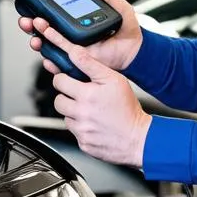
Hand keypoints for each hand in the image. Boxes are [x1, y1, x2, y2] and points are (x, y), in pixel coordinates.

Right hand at [18, 0, 142, 71]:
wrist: (135, 48)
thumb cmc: (127, 28)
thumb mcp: (117, 4)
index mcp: (76, 19)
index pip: (53, 14)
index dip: (39, 10)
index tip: (31, 5)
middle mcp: (71, 34)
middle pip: (43, 29)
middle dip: (30, 25)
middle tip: (27, 21)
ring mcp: (73, 49)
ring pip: (48, 46)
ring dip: (37, 41)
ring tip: (35, 38)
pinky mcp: (79, 62)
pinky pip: (61, 63)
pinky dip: (51, 61)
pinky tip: (47, 57)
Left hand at [40, 25, 151, 166]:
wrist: (139, 138)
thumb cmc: (128, 108)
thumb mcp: (114, 79)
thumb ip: (90, 64)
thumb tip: (74, 52)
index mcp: (86, 95)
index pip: (59, 82)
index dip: (64, 79)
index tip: (70, 81)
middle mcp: (80, 114)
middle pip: (58, 101)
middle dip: (67, 97)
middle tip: (81, 96)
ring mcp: (81, 130)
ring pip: (66, 117)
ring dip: (74, 113)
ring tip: (90, 111)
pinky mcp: (83, 143)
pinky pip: (75, 132)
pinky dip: (82, 128)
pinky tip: (95, 124)